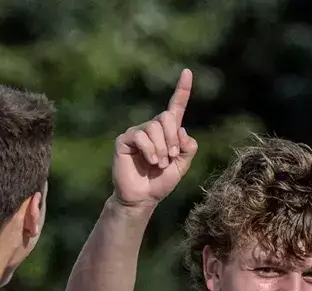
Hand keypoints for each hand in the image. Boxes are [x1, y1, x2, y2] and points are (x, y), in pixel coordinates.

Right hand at [112, 68, 199, 208]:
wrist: (143, 198)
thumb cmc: (160, 182)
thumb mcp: (182, 165)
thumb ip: (187, 147)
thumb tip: (181, 130)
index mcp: (168, 132)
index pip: (176, 107)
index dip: (182, 90)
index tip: (187, 72)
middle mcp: (152, 128)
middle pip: (166, 117)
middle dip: (172, 138)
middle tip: (171, 157)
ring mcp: (137, 133)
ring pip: (154, 127)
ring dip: (161, 148)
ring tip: (159, 164)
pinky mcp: (124, 140)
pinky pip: (140, 136)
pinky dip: (149, 150)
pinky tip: (151, 162)